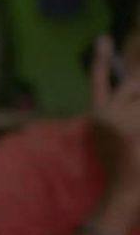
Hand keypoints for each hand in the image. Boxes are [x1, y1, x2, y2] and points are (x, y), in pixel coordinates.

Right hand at [90, 35, 139, 207]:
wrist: (123, 195)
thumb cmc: (125, 168)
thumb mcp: (117, 137)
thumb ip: (123, 113)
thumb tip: (134, 85)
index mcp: (98, 117)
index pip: (99, 82)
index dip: (101, 60)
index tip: (103, 39)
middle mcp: (104, 115)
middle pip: (133, 85)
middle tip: (133, 125)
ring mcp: (119, 122)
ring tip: (135, 138)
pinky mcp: (130, 130)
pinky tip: (136, 142)